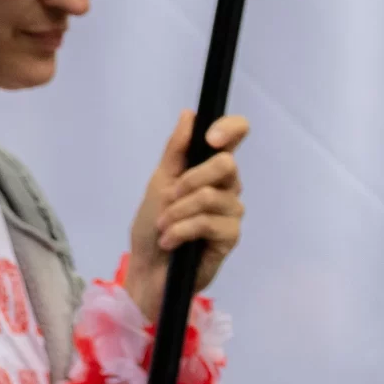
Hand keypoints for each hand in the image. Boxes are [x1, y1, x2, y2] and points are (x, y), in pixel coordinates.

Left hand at [127, 112, 247, 321]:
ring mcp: (231, 212)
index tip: (211, 139)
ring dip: (177, 212)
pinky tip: (170, 242)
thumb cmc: (152, 224)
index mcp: (210, 168)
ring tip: (163, 226)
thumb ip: (176, 151)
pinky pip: (208, 223)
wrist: (148, 268)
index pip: (236, 135)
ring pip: (211, 196)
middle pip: (225, 164)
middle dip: (189, 181)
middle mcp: (227, 186)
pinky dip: (181, 231)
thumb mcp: (158, 183)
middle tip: (168, 197)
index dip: (229, 129)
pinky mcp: (230, 237)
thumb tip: (190, 114)